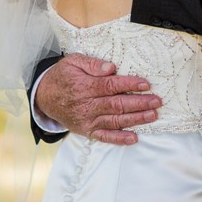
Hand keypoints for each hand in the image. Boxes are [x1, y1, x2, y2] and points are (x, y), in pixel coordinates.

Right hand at [36, 53, 160, 144]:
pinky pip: (105, 137)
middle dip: (139, 103)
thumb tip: (111, 67)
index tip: (146, 84)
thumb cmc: (63, 76)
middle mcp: (86, 106)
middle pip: (116, 105)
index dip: (129, 85)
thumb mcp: (73, 62)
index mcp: (84, 87)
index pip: (110, 86)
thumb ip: (92, 64)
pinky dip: (119, 139)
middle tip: (156, 101)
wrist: (45, 97)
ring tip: (152, 115)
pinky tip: (134, 138)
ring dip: (135, 119)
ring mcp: (87, 120)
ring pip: (114, 121)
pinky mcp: (87, 131)